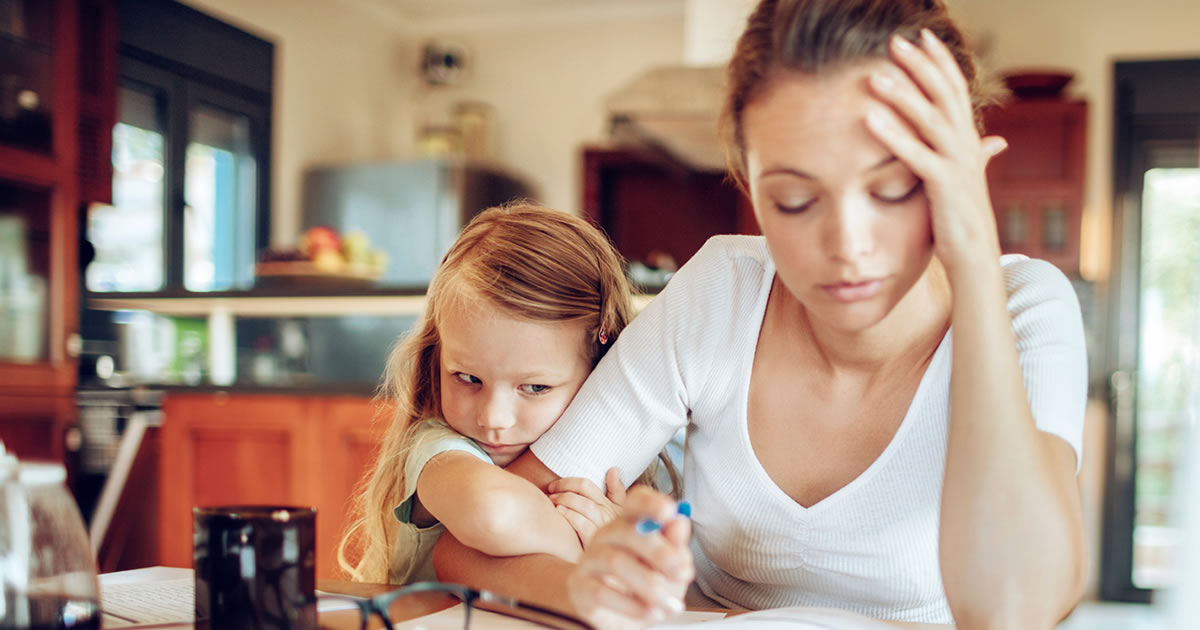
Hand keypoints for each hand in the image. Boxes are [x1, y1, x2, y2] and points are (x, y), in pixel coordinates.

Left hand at [549, 467, 626, 547]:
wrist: (612, 563)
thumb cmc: (609, 538)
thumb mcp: (618, 514)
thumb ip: (616, 491)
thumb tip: (613, 469)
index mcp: (610, 505)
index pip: (587, 485)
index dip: (567, 482)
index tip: (553, 486)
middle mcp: (608, 514)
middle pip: (583, 493)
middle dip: (563, 491)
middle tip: (549, 495)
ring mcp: (603, 528)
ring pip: (584, 506)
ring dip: (565, 501)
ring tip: (551, 503)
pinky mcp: (597, 542)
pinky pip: (583, 524)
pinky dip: (571, 516)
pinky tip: (559, 514)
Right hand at [566, 486, 692, 629]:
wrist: (610, 614)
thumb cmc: (640, 585)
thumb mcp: (667, 569)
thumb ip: (675, 547)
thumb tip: (680, 523)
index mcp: (629, 524)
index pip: (635, 502)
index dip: (652, 503)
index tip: (670, 512)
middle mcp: (606, 536)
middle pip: (627, 531)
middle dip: (660, 552)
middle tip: (682, 573)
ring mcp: (590, 560)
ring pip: (616, 562)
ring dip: (649, 585)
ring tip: (668, 604)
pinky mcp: (580, 586)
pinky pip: (602, 592)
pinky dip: (631, 605)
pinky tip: (651, 613)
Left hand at [864, 28, 1008, 274]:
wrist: (975, 256)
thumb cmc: (963, 219)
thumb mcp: (968, 181)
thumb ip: (976, 156)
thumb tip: (994, 141)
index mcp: (968, 141)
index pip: (956, 89)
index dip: (940, 61)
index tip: (922, 36)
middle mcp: (966, 146)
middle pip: (944, 94)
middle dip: (920, 65)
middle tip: (895, 41)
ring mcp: (957, 165)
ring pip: (931, 119)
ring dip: (903, 95)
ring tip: (876, 75)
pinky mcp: (943, 186)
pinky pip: (915, 155)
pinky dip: (893, 133)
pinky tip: (869, 117)